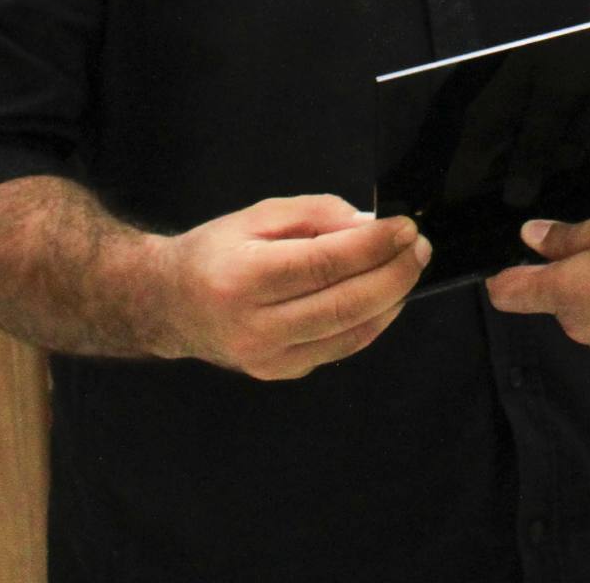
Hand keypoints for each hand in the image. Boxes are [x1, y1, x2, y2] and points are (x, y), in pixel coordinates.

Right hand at [155, 194, 430, 379]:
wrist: (169, 305)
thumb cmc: (216, 252)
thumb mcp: (259, 216)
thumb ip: (316, 216)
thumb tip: (369, 226)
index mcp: (244, 279)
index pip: (325, 265)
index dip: (374, 246)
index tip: (406, 227)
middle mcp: (256, 327)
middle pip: (345, 304)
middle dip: (394, 273)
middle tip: (420, 246)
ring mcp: (270, 359)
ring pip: (351, 332)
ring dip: (392, 297)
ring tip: (410, 266)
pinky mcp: (283, 372)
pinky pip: (342, 347)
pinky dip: (374, 321)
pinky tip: (388, 295)